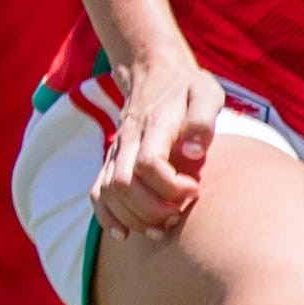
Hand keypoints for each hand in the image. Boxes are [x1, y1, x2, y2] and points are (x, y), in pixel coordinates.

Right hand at [93, 51, 223, 235]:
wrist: (152, 72)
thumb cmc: (186, 88)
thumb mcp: (206, 93)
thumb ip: (202, 119)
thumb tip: (193, 153)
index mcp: (153, 125)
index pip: (149, 164)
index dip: (171, 186)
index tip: (194, 188)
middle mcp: (128, 140)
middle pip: (124, 185)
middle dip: (153, 210)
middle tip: (179, 214)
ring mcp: (116, 152)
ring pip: (109, 194)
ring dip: (134, 218)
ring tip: (162, 227)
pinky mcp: (111, 162)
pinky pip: (97, 194)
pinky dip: (107, 218)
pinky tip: (126, 233)